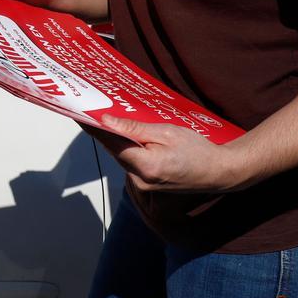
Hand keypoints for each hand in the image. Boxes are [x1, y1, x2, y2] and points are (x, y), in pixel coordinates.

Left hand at [97, 115, 253, 193]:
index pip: (110, 143)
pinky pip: (131, 164)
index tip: (77, 114)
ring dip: (117, 141)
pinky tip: (129, 137)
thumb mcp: (167, 132)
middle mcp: (140, 180)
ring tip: (112, 120)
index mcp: (146, 166)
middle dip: (105, 131)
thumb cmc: (198, 151)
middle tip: (93, 111)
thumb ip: (135, 129)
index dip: (92, 127)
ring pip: (122, 157)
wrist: (220, 173)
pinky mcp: (147, 187)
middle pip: (114, 150)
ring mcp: (143, 187)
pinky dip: (128, 150)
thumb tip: (106, 121)